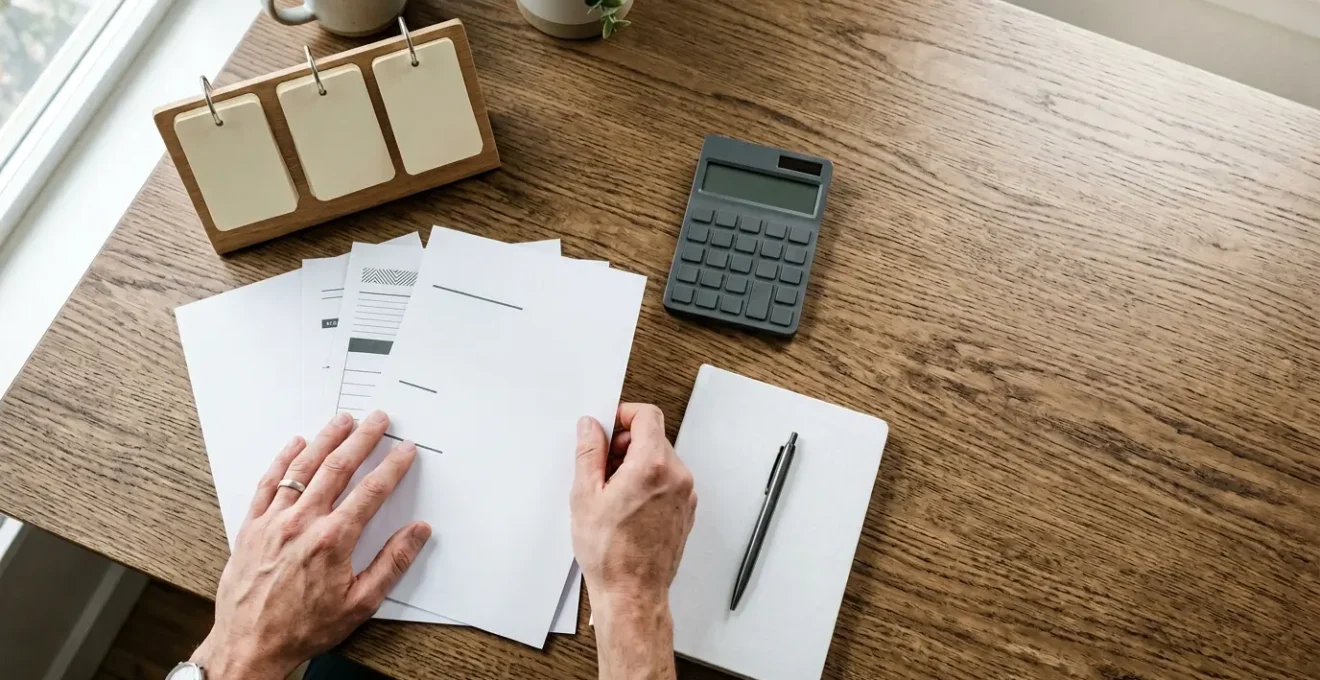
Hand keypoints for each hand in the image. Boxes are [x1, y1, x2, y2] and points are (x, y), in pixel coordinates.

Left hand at [191, 411, 430, 678]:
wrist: (250, 645)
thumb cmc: (303, 628)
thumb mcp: (360, 603)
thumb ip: (392, 563)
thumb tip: (418, 533)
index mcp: (332, 539)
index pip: (371, 491)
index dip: (392, 466)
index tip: (404, 451)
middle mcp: (302, 522)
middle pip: (338, 467)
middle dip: (362, 439)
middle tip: (377, 420)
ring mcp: (274, 521)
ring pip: (303, 467)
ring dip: (325, 439)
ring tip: (342, 420)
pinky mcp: (252, 526)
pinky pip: (269, 482)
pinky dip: (282, 459)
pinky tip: (294, 444)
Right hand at [571, 403, 696, 679]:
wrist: (632, 593)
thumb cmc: (610, 555)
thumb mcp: (585, 496)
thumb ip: (589, 453)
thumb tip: (591, 428)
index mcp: (652, 467)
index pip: (647, 416)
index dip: (623, 415)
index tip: (607, 427)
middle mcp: (676, 477)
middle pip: (653, 437)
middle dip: (626, 444)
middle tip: (602, 466)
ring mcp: (686, 495)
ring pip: (661, 460)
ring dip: (637, 465)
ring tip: (612, 492)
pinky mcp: (686, 510)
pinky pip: (668, 481)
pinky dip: (649, 483)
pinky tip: (627, 506)